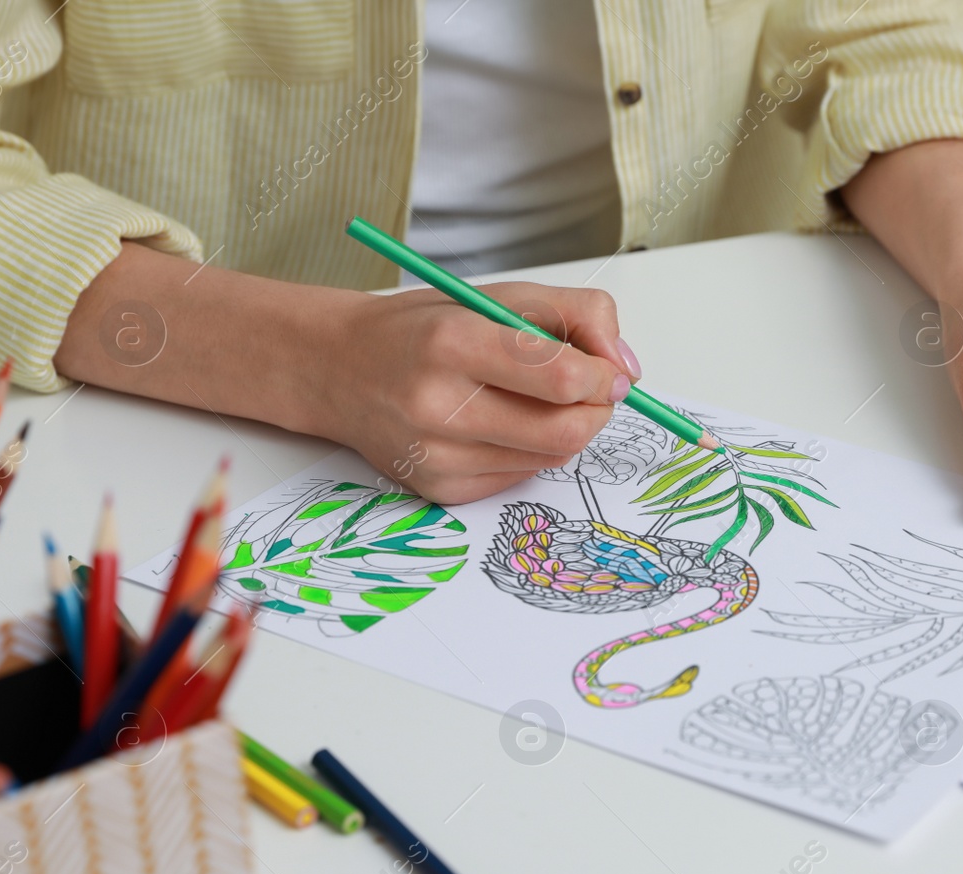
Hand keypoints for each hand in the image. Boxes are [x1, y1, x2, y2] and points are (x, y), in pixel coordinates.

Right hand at [56, 245, 638, 503]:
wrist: (336, 368)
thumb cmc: (424, 327)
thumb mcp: (495, 294)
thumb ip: (575, 315)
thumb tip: (627, 367)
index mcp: (453, 341)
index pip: (561, 377)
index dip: (604, 377)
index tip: (611, 371)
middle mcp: (438, 404)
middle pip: (565, 430)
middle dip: (597, 411)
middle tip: (593, 392)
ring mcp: (436, 455)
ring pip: (550, 458)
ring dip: (567, 431)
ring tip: (541, 401)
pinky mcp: (438, 489)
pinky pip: (520, 478)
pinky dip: (531, 452)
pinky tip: (502, 425)